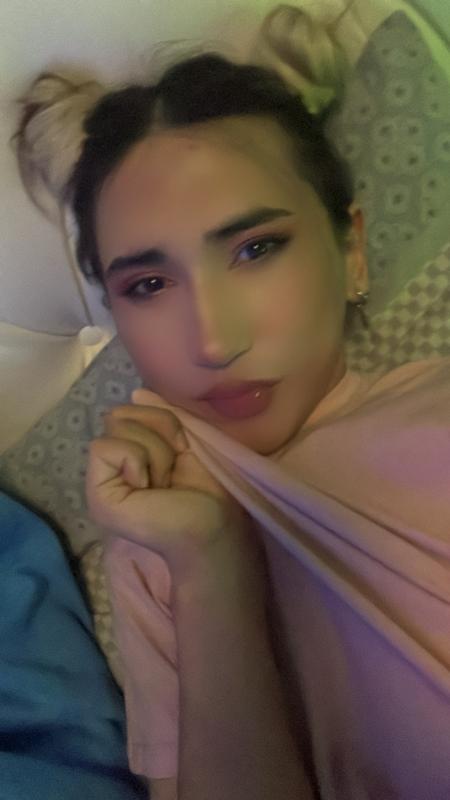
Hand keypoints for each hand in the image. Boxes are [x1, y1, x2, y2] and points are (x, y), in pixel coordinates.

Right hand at [86, 399, 261, 578]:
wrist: (214, 527)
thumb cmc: (205, 490)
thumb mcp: (182, 441)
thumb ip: (160, 417)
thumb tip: (137, 392)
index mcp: (127, 457)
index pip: (128, 410)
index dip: (162, 421)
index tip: (181, 450)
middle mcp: (110, 469)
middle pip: (119, 415)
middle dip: (157, 436)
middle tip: (171, 472)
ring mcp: (100, 483)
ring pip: (116, 428)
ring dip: (154, 453)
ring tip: (163, 484)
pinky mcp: (98, 496)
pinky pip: (104, 447)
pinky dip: (136, 460)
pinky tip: (148, 489)